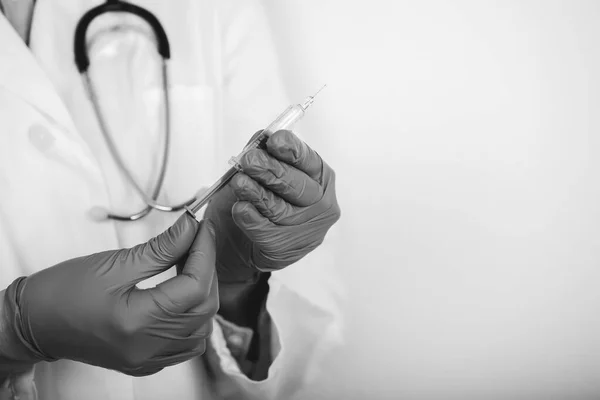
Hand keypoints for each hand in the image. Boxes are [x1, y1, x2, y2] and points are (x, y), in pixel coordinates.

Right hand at [1, 214, 218, 376]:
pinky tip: (183, 295)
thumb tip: (191, 227)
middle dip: (207, 270)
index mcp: (138, 322)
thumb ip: (160, 248)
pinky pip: (186, 343)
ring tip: (190, 265)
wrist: (34, 323)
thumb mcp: (114, 263)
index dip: (205, 253)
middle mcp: (149, 348)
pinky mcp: (147, 362)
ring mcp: (149, 359)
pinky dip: (194, 317)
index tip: (203, 226)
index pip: (194, 287)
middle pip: (203, 308)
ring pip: (201, 327)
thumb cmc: (65, 290)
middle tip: (197, 241)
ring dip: (204, 294)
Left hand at [205, 130, 340, 283]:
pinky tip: (241, 209)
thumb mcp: (259, 169)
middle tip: (249, 160)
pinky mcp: (286, 250)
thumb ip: (263, 151)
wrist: (241, 239)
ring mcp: (306, 229)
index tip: (274, 141)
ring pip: (280, 209)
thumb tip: (262, 136)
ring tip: (239, 183)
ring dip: (256, 194)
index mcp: (319, 176)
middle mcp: (320, 203)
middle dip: (271, 170)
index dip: (292, 149)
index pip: (308, 160)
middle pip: (296, 185)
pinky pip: (265, 232)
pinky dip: (250, 218)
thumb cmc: (257, 197)